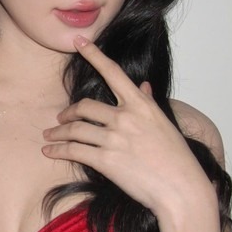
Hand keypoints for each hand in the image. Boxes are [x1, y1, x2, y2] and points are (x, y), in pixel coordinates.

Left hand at [42, 37, 212, 219]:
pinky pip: (74, 150)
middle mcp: (126, 117)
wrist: (181, 189)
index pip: (113, 72)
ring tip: (50, 137)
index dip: (93, 54)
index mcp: (141, 105)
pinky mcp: (106, 160)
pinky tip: (50, 151)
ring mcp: (115, 138)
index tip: (79, 42)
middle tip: (60, 120)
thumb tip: (143, 86)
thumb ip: (148, 103)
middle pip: (84, 106)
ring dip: (58, 133)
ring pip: (75, 129)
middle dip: (68, 113)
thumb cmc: (176, 160)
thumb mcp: (164, 125)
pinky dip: (58, 150)